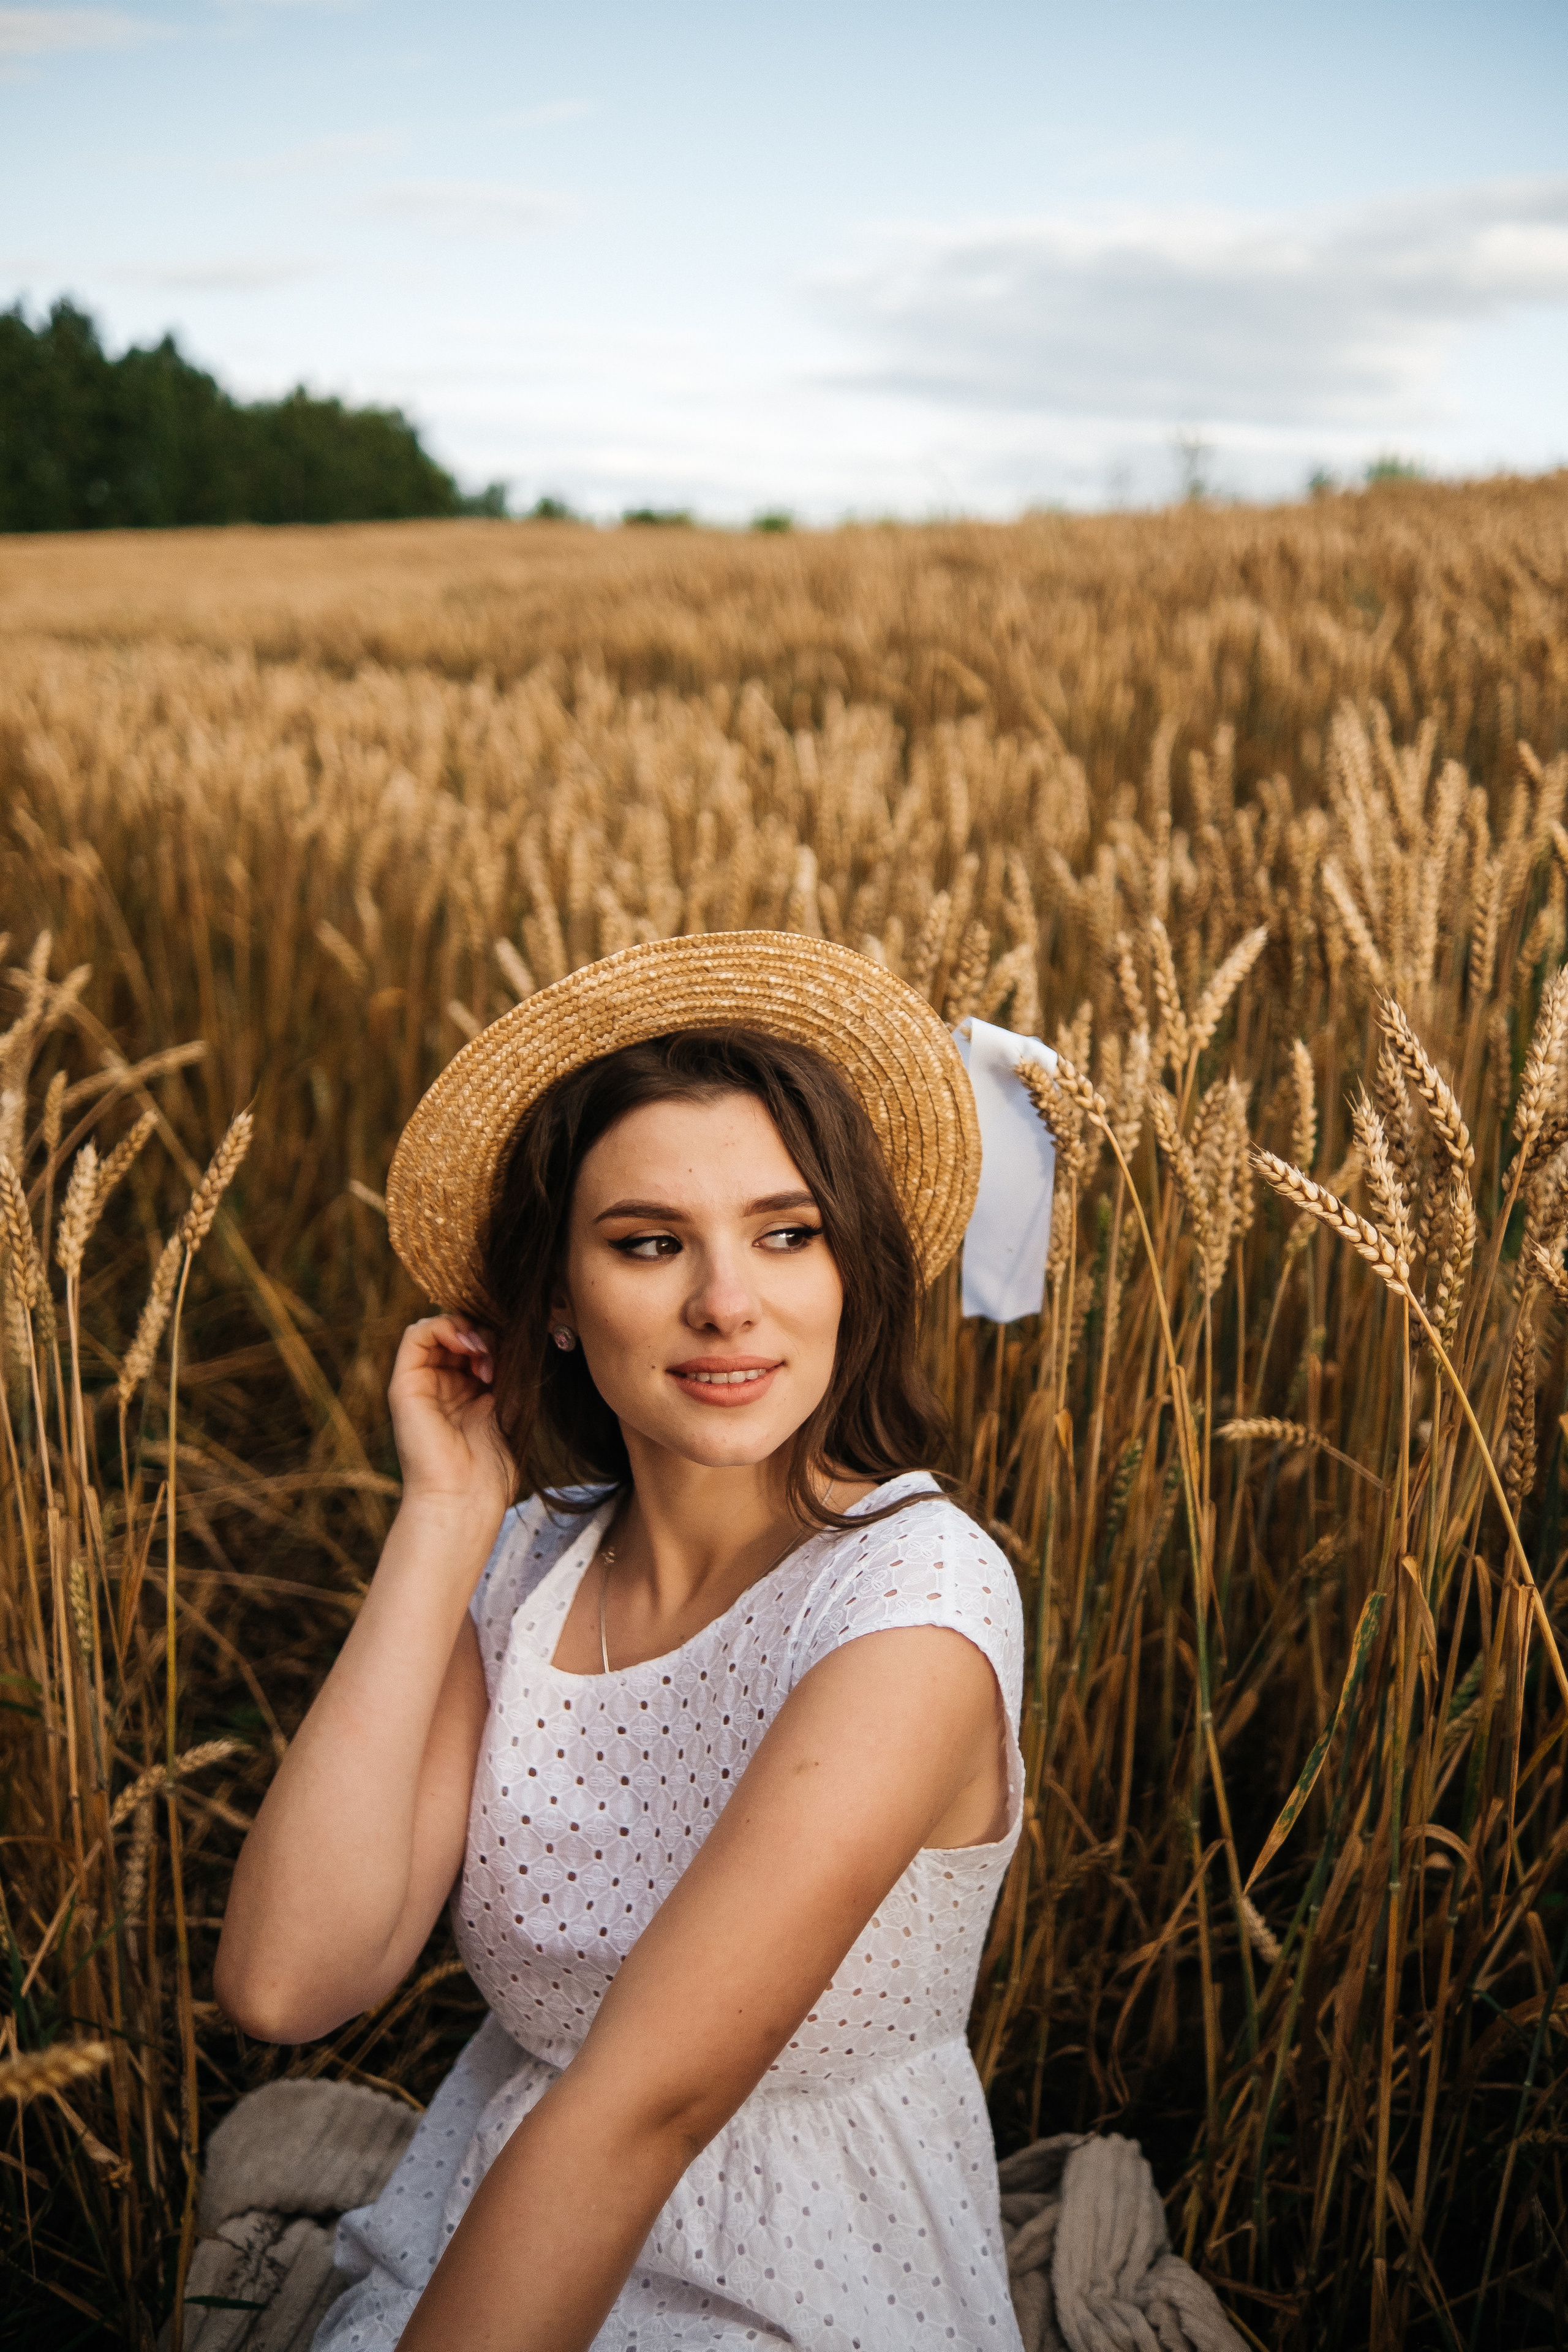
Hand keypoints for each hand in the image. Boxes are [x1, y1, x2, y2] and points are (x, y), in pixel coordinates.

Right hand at [388, 1314, 510, 1515]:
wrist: (464, 1497)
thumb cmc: (492, 1463)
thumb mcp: (510, 1403)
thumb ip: (507, 1366)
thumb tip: (508, 1332)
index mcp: (466, 1390)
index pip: (476, 1341)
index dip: (496, 1337)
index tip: (514, 1355)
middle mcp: (441, 1384)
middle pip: (458, 1332)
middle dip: (485, 1333)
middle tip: (499, 1358)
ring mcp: (421, 1383)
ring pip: (438, 1328)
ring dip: (468, 1330)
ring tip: (485, 1356)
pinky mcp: (404, 1384)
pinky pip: (416, 1334)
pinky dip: (444, 1327)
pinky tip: (468, 1345)